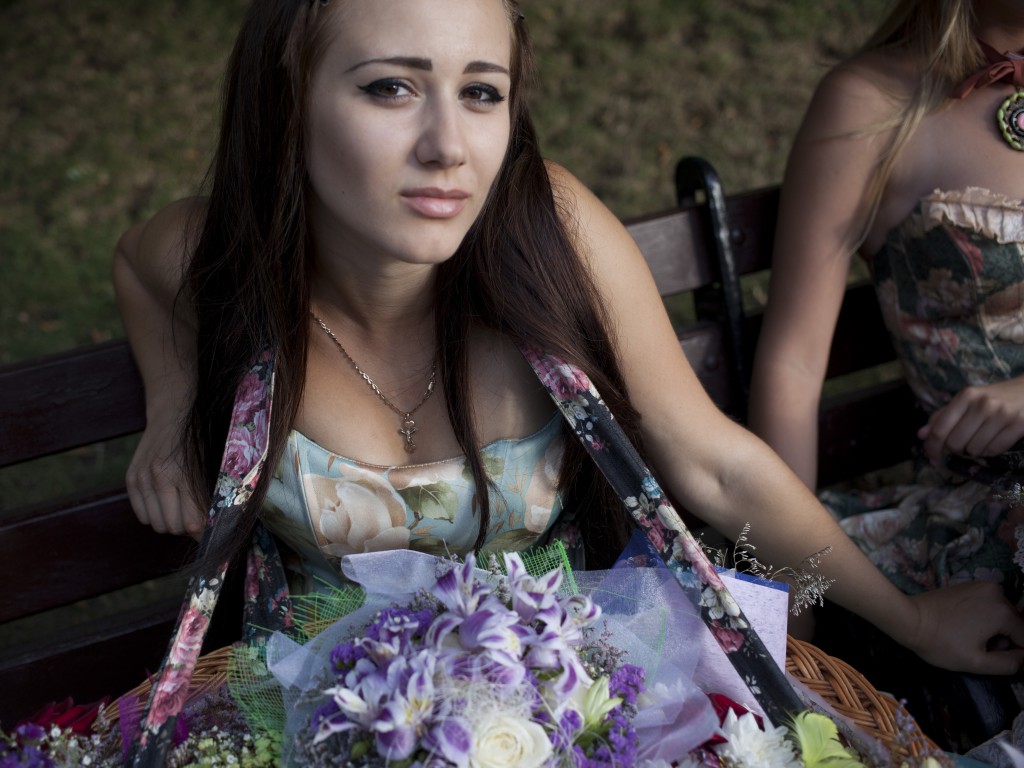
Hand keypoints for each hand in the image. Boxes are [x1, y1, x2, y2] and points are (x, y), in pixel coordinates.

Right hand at [125, 408, 203, 539]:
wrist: (172, 412)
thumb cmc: (199, 440)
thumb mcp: (210, 464)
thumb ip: (211, 495)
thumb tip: (212, 527)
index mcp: (183, 475)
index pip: (192, 522)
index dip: (203, 531)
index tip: (211, 531)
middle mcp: (159, 478)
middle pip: (172, 527)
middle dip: (187, 528)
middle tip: (197, 518)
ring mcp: (142, 478)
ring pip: (156, 524)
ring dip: (170, 522)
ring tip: (182, 509)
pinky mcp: (131, 478)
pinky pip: (142, 515)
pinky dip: (154, 515)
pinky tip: (166, 503)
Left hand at [901, 581, 1023, 674]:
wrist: (909, 619)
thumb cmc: (940, 643)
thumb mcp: (977, 662)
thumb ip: (1009, 664)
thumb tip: (1023, 657)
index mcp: (1003, 611)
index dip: (1013, 653)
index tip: (991, 656)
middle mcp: (997, 592)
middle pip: (1015, 625)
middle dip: (1003, 640)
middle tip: (977, 648)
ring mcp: (983, 585)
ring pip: (1003, 615)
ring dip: (994, 630)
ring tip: (968, 636)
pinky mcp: (970, 585)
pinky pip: (989, 605)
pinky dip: (984, 618)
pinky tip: (964, 625)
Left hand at [918, 378, 1023, 465]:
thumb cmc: (994, 398)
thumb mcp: (967, 401)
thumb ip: (943, 416)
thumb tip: (921, 434)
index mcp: (965, 396)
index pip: (940, 429)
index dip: (932, 448)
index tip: (933, 458)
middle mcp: (982, 404)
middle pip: (955, 443)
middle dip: (957, 449)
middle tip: (965, 443)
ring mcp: (1002, 414)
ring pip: (974, 450)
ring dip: (975, 450)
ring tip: (982, 438)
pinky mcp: (1019, 424)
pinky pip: (995, 450)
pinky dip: (991, 451)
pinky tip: (995, 440)